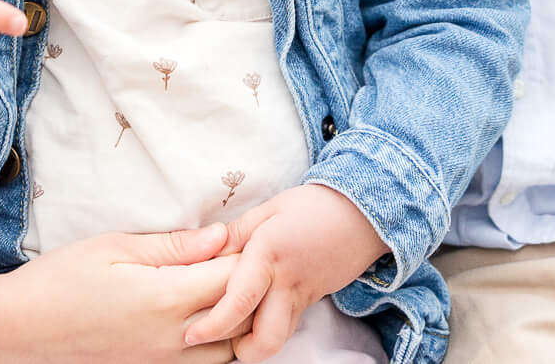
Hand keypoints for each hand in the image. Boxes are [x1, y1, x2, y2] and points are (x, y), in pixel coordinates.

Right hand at [0, 223, 242, 363]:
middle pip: (242, 316)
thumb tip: (222, 236)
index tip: (240, 235)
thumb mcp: (115, 247)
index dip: (245, 252)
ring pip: (229, 349)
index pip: (234, 276)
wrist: (19, 331)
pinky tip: (198, 319)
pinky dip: (214, 344)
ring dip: (235, 318)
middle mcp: (174, 339)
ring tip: (219, 290)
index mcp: (166, 298)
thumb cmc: (61, 281)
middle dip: (250, 286)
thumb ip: (174, 246)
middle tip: (239, 260)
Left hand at [183, 184, 388, 360]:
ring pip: (279, 340)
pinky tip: (257, 313)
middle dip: (240, 352)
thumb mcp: (268, 210)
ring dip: (256, 343)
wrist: (362, 214)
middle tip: (218, 339)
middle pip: (265, 341)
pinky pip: (288, 325)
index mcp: (269, 256)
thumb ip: (235, 234)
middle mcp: (287, 284)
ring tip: (236, 327)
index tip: (192, 334)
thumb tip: (204, 252)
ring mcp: (304, 297)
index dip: (212, 325)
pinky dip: (270, 328)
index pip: (238, 302)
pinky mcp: (313, 302)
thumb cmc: (312, 207)